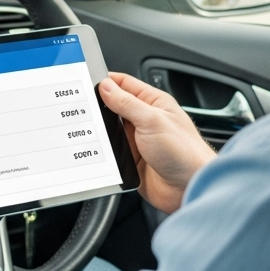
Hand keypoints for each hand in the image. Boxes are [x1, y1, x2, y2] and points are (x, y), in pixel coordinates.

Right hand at [99, 72, 215, 213]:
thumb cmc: (184, 152)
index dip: (105, 81)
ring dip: (99, 130)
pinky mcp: (131, 159)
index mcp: (153, 102)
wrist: (189, 189)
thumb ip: (127, 103)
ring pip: (109, 129)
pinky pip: (110, 151)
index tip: (85, 82)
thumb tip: (106, 86)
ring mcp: (136, 140)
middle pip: (113, 106)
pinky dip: (101, 150)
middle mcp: (144, 119)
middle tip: (79, 106)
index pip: (124, 84)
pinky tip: (93, 149)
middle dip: (98, 106)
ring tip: (85, 128)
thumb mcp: (152, 121)